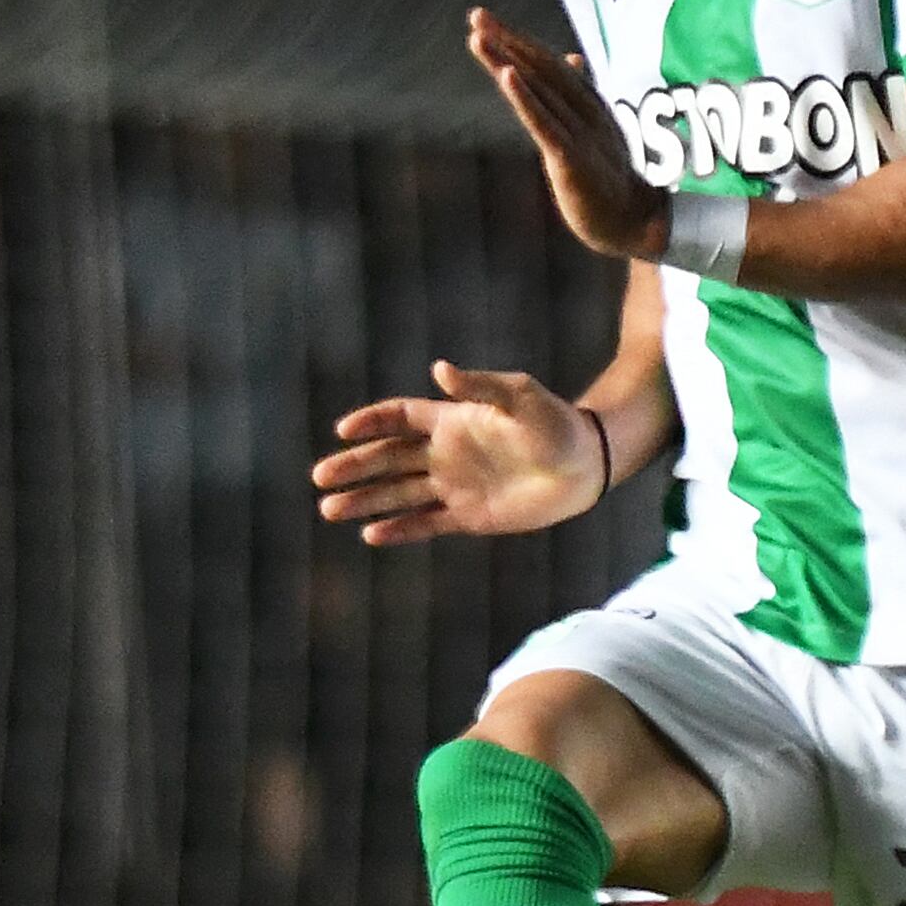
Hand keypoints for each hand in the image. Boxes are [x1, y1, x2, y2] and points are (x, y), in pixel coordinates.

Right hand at [312, 362, 602, 544]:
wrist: (586, 465)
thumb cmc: (556, 422)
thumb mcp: (520, 397)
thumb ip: (479, 386)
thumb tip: (439, 370)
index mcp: (451, 420)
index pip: (398, 418)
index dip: (370, 423)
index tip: (344, 432)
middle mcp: (445, 453)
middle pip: (388, 459)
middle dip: (354, 468)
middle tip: (320, 479)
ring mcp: (454, 486)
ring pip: (398, 494)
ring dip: (365, 501)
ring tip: (330, 510)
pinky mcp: (468, 516)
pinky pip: (426, 524)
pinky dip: (400, 530)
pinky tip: (371, 535)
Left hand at [468, 6, 659, 255]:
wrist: (635, 222)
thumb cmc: (611, 178)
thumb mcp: (596, 129)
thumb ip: (579, 94)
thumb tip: (571, 56)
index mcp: (588, 104)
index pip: (549, 64)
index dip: (518, 41)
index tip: (484, 20)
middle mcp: (584, 111)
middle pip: (541, 68)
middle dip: (508, 40)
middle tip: (476, 15)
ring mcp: (578, 133)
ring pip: (538, 90)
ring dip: (507, 60)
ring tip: (479, 37)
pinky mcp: (570, 158)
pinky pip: (544, 122)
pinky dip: (525, 98)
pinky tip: (506, 75)